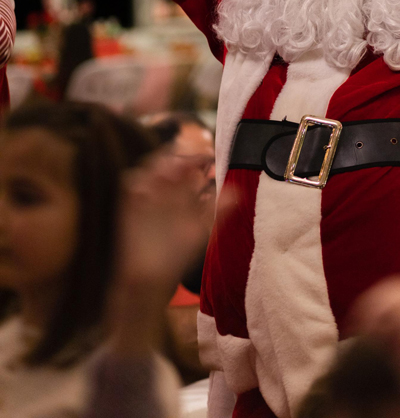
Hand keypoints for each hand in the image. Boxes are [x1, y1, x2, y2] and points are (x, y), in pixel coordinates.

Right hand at [109, 154, 234, 356]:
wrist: (151, 278)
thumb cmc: (177, 253)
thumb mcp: (201, 228)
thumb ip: (217, 209)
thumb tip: (237, 192)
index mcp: (180, 191)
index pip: (188, 164)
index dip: (196, 157)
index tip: (207, 157)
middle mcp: (162, 189)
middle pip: (167, 159)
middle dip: (177, 156)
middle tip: (189, 160)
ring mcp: (145, 195)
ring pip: (149, 167)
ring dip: (160, 164)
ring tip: (173, 168)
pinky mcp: (129, 205)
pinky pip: (130, 183)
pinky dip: (138, 180)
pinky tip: (151, 183)